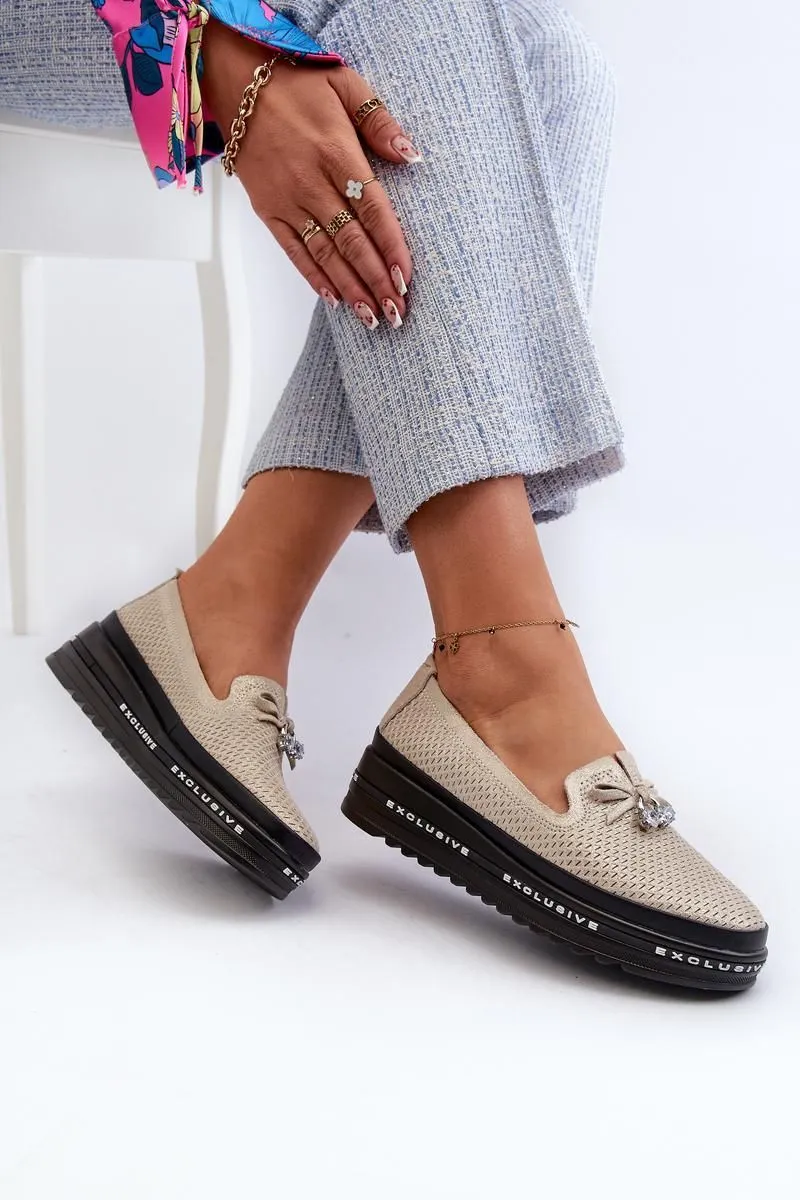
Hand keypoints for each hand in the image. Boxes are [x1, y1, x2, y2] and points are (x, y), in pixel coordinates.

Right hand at [202, 20, 418, 328]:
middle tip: (397, 312)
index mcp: (337, 152)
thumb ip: (380, 122)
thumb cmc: (295, 80)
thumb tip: (411, 156)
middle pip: (351, 241)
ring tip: (372, 317)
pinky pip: (293, 250)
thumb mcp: (345, 84)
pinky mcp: (266, 209)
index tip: (406, 278)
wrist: (233, 79)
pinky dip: (313, 276)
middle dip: (375, 280)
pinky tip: (334, 299)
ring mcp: (287, 200)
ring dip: (350, 288)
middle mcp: (312, 182)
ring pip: (324, 253)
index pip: (372, 209)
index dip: (391, 246)